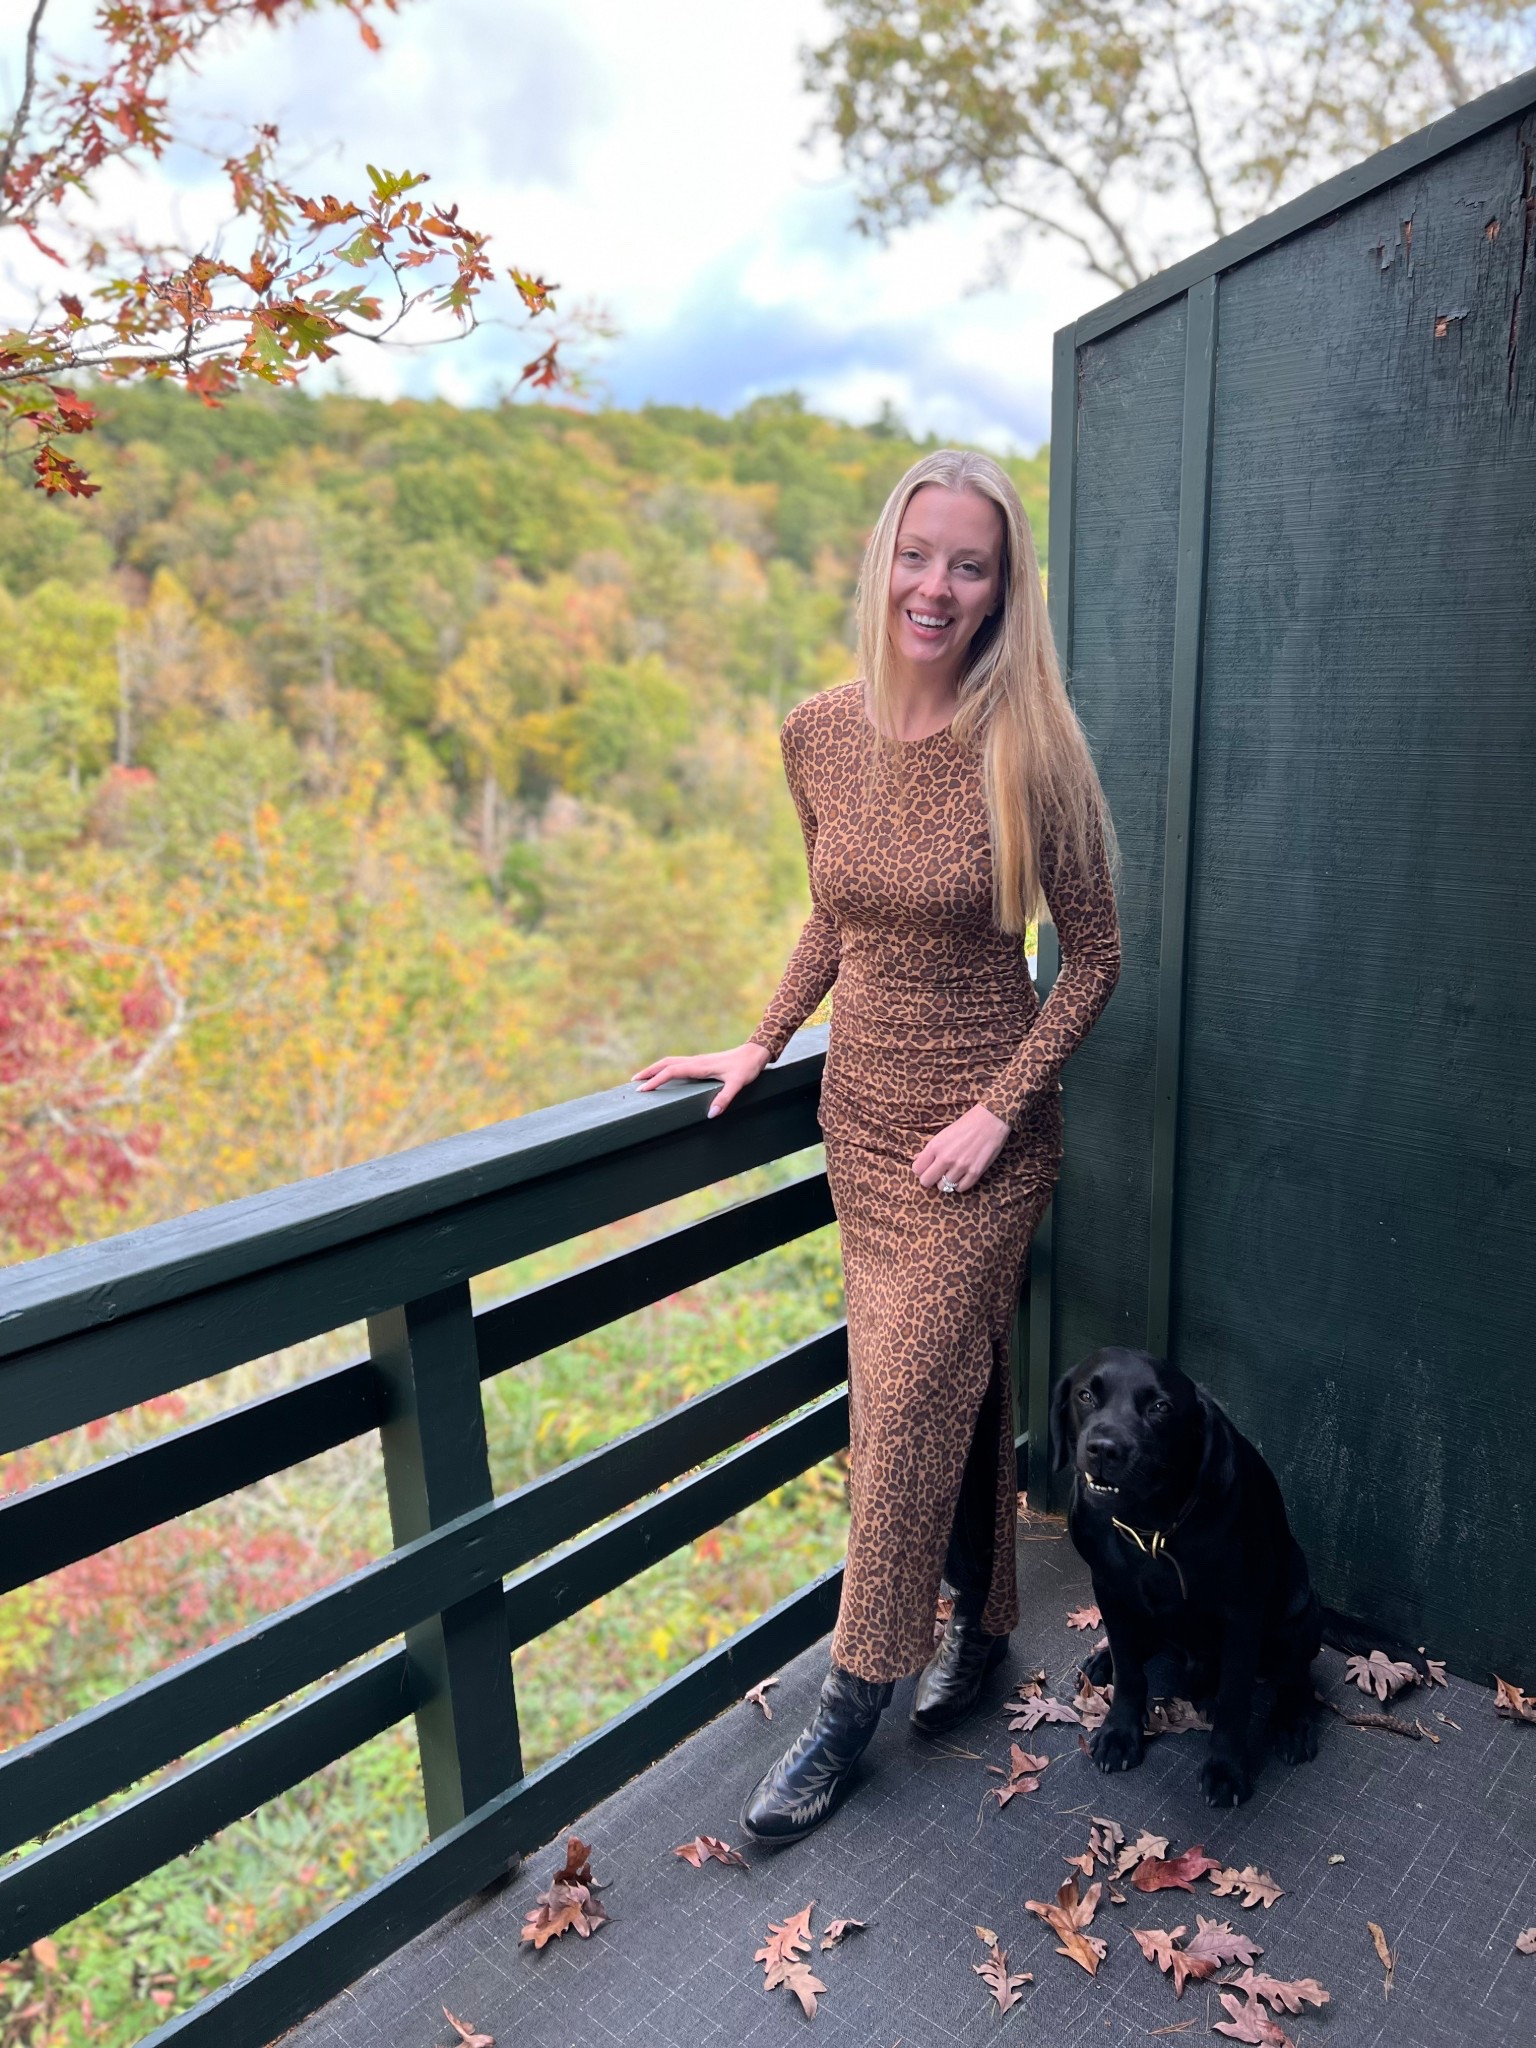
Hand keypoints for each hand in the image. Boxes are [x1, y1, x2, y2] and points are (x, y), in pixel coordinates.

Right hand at [631, 1041, 770, 1118]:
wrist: (755, 1053)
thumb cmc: (747, 1068)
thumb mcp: (738, 1084)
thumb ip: (724, 1098)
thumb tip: (711, 1114)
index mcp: (699, 1066)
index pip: (671, 1071)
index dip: (656, 1080)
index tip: (643, 1089)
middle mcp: (696, 1061)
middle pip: (666, 1063)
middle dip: (649, 1072)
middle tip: (633, 1083)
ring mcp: (698, 1061)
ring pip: (670, 1062)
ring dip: (655, 1068)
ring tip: (643, 1078)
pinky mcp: (701, 1062)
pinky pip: (678, 1063)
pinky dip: (666, 1068)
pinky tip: (665, 1075)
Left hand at [912, 1102, 1009, 1191]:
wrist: (990, 1121)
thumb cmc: (965, 1125)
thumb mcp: (943, 1134)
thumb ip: (929, 1149)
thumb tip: (916, 1159)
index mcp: (935, 1146)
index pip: (917, 1169)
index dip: (921, 1170)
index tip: (927, 1168)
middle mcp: (946, 1158)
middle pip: (926, 1182)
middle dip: (930, 1179)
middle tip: (937, 1174)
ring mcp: (961, 1167)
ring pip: (944, 1187)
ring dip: (946, 1181)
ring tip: (952, 1172)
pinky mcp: (975, 1172)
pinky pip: (961, 1188)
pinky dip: (960, 1184)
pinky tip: (962, 1175)